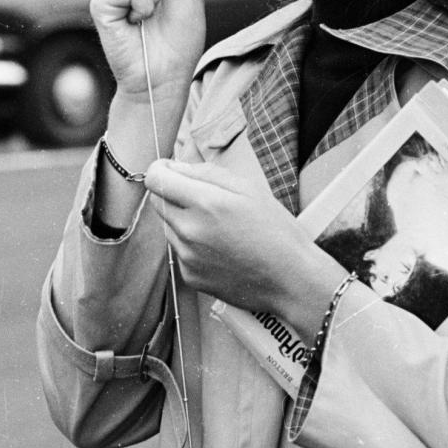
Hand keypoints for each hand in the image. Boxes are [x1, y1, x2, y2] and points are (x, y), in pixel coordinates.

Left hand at [143, 160, 340, 325]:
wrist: (291, 280)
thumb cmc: (277, 232)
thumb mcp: (249, 189)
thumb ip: (208, 173)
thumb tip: (176, 167)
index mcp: (205, 203)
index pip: (156, 179)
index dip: (161, 169)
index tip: (171, 169)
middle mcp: (189, 231)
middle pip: (157, 202)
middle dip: (172, 193)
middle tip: (202, 196)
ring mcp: (187, 257)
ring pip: (169, 227)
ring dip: (184, 220)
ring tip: (219, 227)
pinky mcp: (190, 276)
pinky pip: (180, 252)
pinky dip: (192, 245)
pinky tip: (220, 248)